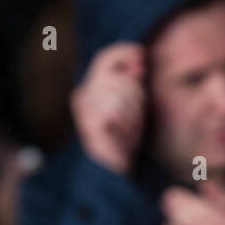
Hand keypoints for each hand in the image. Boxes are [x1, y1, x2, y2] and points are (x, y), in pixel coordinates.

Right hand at [70, 42, 144, 175]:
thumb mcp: (131, 106)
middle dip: (136, 96)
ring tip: (129, 132)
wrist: (109, 172)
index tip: (142, 54)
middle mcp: (82, 96)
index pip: (105, 58)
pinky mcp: (89, 122)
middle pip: (119, 77)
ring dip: (133, 113)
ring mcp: (84, 109)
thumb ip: (132, 82)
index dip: (124, 52)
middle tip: (135, 121)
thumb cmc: (122, 140)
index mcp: (89, 89)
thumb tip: (139, 59)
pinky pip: (116, 110)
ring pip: (121, 93)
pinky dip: (127, 124)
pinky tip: (123, 137)